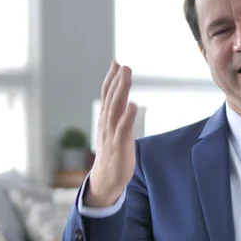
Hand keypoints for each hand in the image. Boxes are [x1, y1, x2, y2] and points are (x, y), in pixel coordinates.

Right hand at [85, 61, 137, 206]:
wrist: (106, 178)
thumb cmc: (113, 151)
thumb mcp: (113, 130)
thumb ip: (117, 114)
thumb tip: (124, 100)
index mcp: (105, 118)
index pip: (107, 94)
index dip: (111, 78)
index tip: (117, 63)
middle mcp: (106, 122)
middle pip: (111, 98)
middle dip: (117, 80)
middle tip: (123, 65)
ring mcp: (111, 132)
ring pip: (116, 108)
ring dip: (121, 91)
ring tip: (126, 77)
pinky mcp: (119, 143)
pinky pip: (123, 127)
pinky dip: (128, 115)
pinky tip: (134, 104)